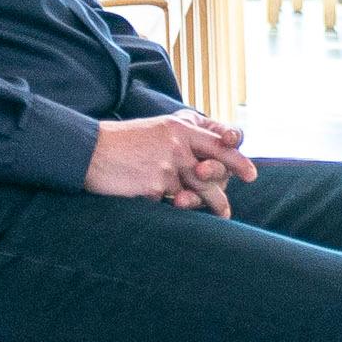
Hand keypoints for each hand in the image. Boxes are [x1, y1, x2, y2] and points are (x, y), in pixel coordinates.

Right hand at [86, 111, 256, 211]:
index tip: (250, 174)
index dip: (237, 157)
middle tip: (245, 194)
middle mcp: (177, 144)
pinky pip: (172, 201)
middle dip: (233, 180)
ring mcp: (167, 166)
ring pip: (200, 189)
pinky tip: (174, 207)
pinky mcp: (155, 186)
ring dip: (214, 204)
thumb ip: (184, 137)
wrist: (90, 151)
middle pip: (215, 167)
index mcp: (179, 127)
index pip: (218, 141)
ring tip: (224, 213)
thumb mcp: (157, 129)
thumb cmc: (125, 142)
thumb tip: (210, 157)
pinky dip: (174, 206)